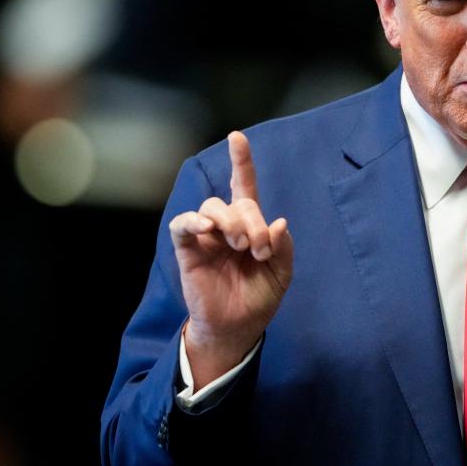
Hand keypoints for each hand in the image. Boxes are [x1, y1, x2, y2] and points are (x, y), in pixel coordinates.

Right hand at [169, 131, 293, 389]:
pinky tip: (207, 228)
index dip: (241, 162)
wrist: (238, 328)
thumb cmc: (258, 298)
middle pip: (235, 202)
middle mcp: (227, 226)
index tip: (238, 138)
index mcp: (250, 226)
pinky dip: (193, 221)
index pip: (243, 186)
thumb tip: (278, 223)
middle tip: (258, 249)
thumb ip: (283, 248)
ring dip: (230, 221)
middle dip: (252, 221)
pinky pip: (183, 226)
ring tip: (240, 244)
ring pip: (211, 208)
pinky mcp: (189, 249)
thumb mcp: (281, 273)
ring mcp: (207, 236)